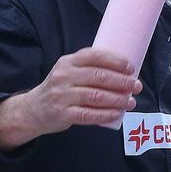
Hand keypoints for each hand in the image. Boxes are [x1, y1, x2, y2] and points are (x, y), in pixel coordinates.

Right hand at [0, 47, 141, 149]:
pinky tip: (117, 113)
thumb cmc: (61, 89)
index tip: (130, 68)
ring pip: (96, 96)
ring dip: (118, 99)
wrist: (33, 109)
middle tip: (137, 86)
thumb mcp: (69, 72)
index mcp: (68, 62)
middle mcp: (63, 76)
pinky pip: (88, 114)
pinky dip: (106, 114)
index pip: (94, 56)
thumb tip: (125, 74)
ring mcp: (62, 95)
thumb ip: (90, 70)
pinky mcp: (62, 113)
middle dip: (122, 82)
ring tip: (131, 101)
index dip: (115, 61)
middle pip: (99, 77)